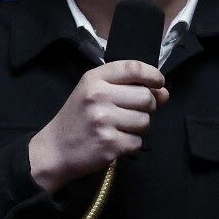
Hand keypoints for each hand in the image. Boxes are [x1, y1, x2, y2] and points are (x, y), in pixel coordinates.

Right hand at [29, 60, 168, 192]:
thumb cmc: (78, 118)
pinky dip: (131, 144)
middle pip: (146, 97)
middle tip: (131, 112)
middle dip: (147, 106)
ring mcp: (103, 121)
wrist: (54, 150)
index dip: (153, 75)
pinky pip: (137, 142)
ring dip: (138, 127)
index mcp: (94, 79)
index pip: (133, 68)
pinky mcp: (108, 144)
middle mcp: (98, 97)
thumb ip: (128, 87)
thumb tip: (164, 92)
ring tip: (120, 128)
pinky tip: (115, 141)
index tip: (159, 83)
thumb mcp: (94, 92)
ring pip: (145, 120)